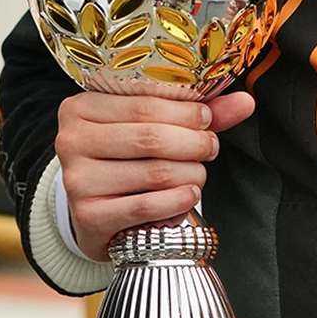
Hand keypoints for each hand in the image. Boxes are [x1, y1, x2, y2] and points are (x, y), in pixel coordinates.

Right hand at [56, 88, 255, 263]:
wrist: (93, 214)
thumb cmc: (125, 160)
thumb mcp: (149, 127)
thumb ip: (193, 112)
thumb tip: (245, 101)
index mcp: (81, 107)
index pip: (144, 103)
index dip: (185, 112)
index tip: (208, 119)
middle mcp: (71, 141)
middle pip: (149, 137)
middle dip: (193, 142)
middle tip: (210, 147)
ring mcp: (76, 180)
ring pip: (154, 172)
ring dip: (191, 173)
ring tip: (198, 174)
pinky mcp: (88, 216)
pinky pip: (146, 206)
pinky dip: (178, 201)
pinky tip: (189, 195)